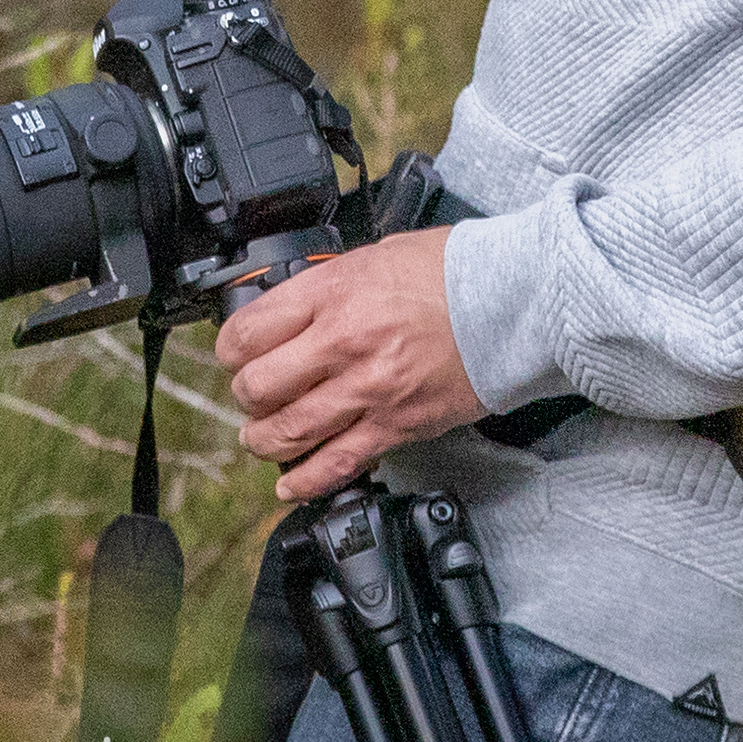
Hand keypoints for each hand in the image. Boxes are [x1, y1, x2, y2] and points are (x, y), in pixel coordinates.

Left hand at [212, 229, 481, 501]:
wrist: (512, 301)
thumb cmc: (452, 272)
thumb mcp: (376, 256)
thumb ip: (329, 286)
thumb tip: (294, 309)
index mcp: (333, 292)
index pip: (249, 332)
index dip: (230, 349)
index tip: (234, 354)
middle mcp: (343, 342)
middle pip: (258, 387)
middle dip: (246, 396)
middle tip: (252, 394)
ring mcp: (368, 389)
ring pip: (287, 432)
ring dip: (264, 440)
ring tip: (261, 437)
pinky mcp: (395, 426)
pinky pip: (336, 464)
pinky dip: (304, 481)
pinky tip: (289, 485)